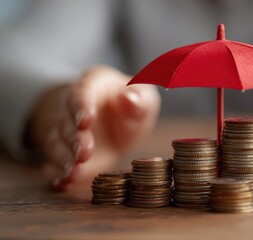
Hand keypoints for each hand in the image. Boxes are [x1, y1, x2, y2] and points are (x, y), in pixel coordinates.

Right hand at [29, 66, 159, 190]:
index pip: (82, 93)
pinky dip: (56, 175)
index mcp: (92, 86)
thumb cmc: (131, 106)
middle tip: (84, 152)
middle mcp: (71, 108)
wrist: (114, 122)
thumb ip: (140, 99)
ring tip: (72, 172)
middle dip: (74, 139)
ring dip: (64, 160)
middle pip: (67, 123)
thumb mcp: (142, 98)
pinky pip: (54, 165)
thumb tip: (130, 99)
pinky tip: (62, 183)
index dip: (82, 106)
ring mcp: (64, 133)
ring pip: (57, 144)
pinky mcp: (64, 155)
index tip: (86, 119)